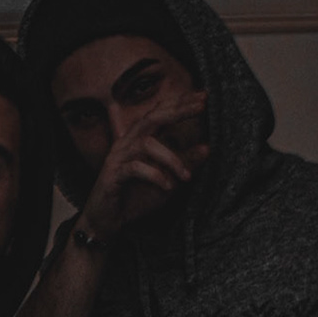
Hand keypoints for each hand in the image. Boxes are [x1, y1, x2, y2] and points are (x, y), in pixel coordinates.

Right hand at [77, 89, 208, 239]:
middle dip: (178, 110)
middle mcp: (128, 142)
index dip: (181, 103)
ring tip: (186, 177)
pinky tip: (168, 186)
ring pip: (147, 143)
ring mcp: (119, 157)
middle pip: (153, 117)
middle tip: (201, 107)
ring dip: (172, 159)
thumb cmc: (136, 197)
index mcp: (140, 139)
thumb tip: (207, 147)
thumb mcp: (169, 179)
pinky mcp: (113, 174)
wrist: (109, 220)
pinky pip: (136, 168)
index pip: (161, 113)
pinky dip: (155, 175)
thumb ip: (184, 163)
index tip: (204, 96)